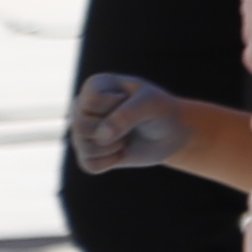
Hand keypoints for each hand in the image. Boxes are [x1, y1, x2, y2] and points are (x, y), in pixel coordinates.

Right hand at [68, 72, 192, 175]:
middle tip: (131, 125)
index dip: (116, 106)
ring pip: (84, 147)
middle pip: (81, 126)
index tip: (131, 101)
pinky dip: (111, 162)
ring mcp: (82, 132)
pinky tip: (122, 151)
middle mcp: (82, 108)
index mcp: (94, 86)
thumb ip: (127, 115)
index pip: (91, 102)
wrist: (171, 134)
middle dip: (114, 131)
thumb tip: (101, 136)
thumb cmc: (160, 111)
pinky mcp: (87, 154)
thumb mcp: (151, 104)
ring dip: (113, 147)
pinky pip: (90, 165)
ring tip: (126, 137)